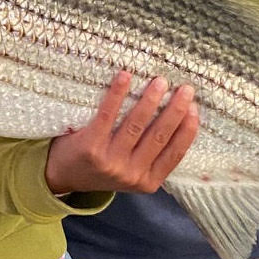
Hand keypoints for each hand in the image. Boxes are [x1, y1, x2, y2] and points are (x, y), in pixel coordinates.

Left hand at [45, 71, 198, 196]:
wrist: (63, 175)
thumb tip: (181, 118)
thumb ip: (152, 155)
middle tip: (185, 89)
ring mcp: (110, 162)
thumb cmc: (103, 166)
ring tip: (160, 81)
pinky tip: (126, 77)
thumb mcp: (133, 171)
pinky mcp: (90, 147)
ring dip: (150, 100)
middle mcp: (131, 174)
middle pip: (158, 136)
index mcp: (147, 182)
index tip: (195, 109)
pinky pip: (107, 115)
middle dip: (175, 110)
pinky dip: (117, 93)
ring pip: (136, 125)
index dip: (187, 130)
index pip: (175, 154)